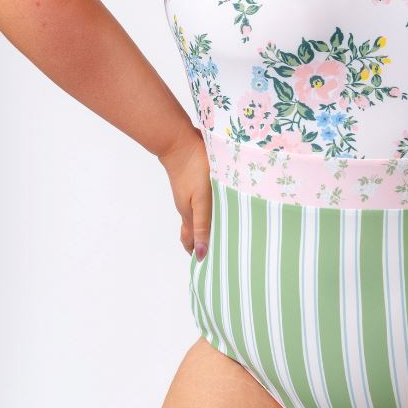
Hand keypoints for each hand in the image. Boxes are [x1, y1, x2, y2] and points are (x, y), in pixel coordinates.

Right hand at [156, 125, 211, 261]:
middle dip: (205, 243)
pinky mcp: (195, 181)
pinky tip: (224, 205)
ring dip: (210, 225)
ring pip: (199, 215)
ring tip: (227, 230)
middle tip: (222, 251)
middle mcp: (188, 207)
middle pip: (195, 231)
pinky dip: (212, 209)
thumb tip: (201, 255)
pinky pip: (203, 201)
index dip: (199, 254)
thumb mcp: (201, 200)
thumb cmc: (193, 170)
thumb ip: (204, 225)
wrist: (179, 141)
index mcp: (189, 215)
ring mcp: (190, 194)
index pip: (192, 242)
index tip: (212, 266)